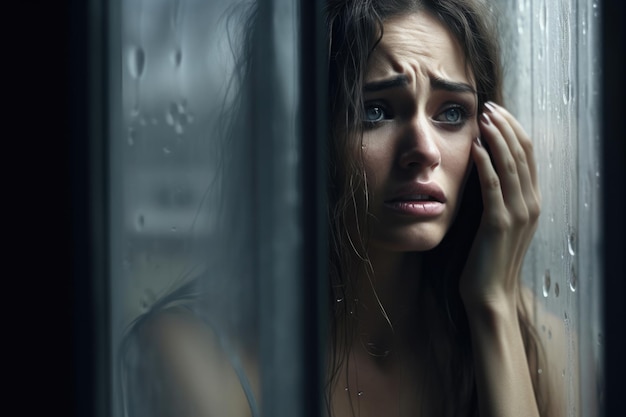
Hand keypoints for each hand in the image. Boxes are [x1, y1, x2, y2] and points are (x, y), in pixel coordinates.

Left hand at [459, 102, 540, 311]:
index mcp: (531, 202)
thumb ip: (499, 197)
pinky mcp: (498, 224)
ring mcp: (517, 214)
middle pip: (523, 154)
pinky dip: (485, 164)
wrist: (490, 295)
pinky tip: (474, 147)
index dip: (514, 130)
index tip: (496, 112)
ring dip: (496, 138)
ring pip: (510, 165)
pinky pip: (493, 187)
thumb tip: (486, 168)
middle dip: (506, 126)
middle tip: (489, 106)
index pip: (528, 155)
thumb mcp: (498, 223)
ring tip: (483, 118)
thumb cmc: (488, 260)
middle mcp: (530, 204)